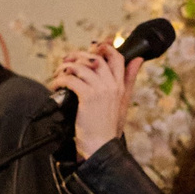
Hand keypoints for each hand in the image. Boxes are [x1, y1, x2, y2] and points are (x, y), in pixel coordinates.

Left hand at [53, 44, 144, 158]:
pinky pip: (71, 79)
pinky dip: (59, 80)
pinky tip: (55, 86)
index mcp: (121, 85)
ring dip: (66, 67)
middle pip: (97, 58)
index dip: (104, 48)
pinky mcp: (88, 96)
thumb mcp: (123, 101)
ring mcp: (101, 90)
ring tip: (59, 73)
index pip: (117, 57)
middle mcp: (113, 85)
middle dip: (79, 56)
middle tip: (67, 60)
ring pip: (82, 66)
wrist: (101, 146)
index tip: (92, 47)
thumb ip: (129, 79)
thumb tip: (139, 60)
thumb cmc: (108, 127)